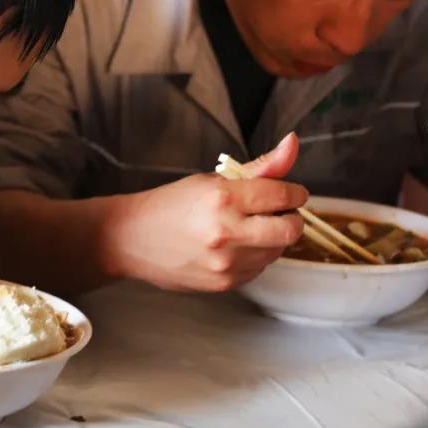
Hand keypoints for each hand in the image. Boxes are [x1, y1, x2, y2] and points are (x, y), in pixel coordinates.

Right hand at [106, 133, 306, 291]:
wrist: (133, 240)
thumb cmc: (172, 204)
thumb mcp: (213, 179)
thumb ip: (259, 168)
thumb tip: (292, 144)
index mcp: (222, 198)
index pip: (282, 195)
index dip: (295, 193)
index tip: (292, 193)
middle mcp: (226, 232)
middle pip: (290, 230)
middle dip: (292, 218)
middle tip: (279, 212)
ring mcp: (226, 263)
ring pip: (277, 251)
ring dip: (273, 238)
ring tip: (249, 227)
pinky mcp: (224, 283)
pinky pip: (259, 268)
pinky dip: (256, 255)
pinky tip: (235, 246)